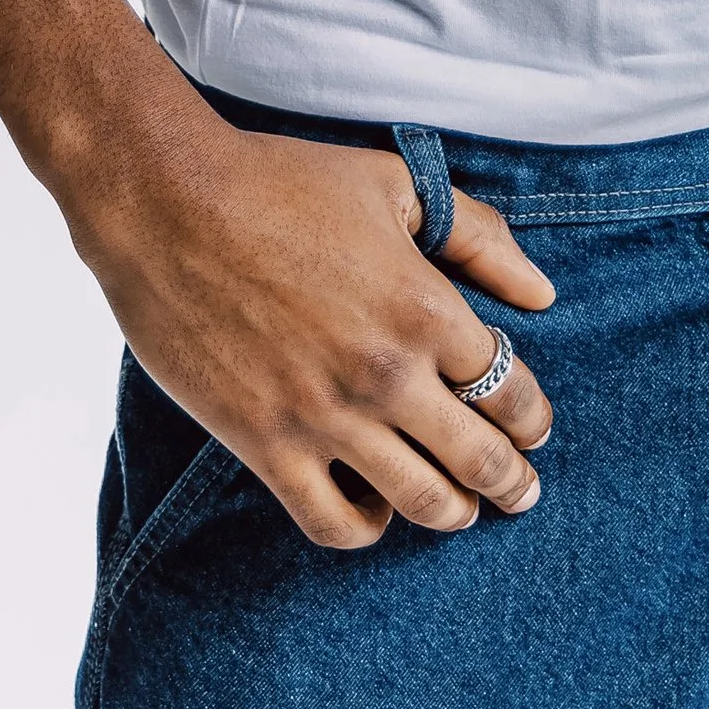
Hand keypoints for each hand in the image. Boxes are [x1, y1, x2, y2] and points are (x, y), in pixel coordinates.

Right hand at [63, 85, 556, 550]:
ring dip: (454, 514)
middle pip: (480, 460)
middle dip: (513, 484)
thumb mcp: (396, 185)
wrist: (166, 201)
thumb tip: (542, 296)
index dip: (532, 421)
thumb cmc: (282, 181)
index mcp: (426, 309)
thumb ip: (478, 237)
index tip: (533, 430)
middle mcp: (386, 375)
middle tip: (522, 494)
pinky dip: (365, 528)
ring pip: (420, 502)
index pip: (511, 392)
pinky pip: (332, 522)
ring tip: (460, 512)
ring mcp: (325, 418)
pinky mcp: (265, 445)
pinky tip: (372, 508)